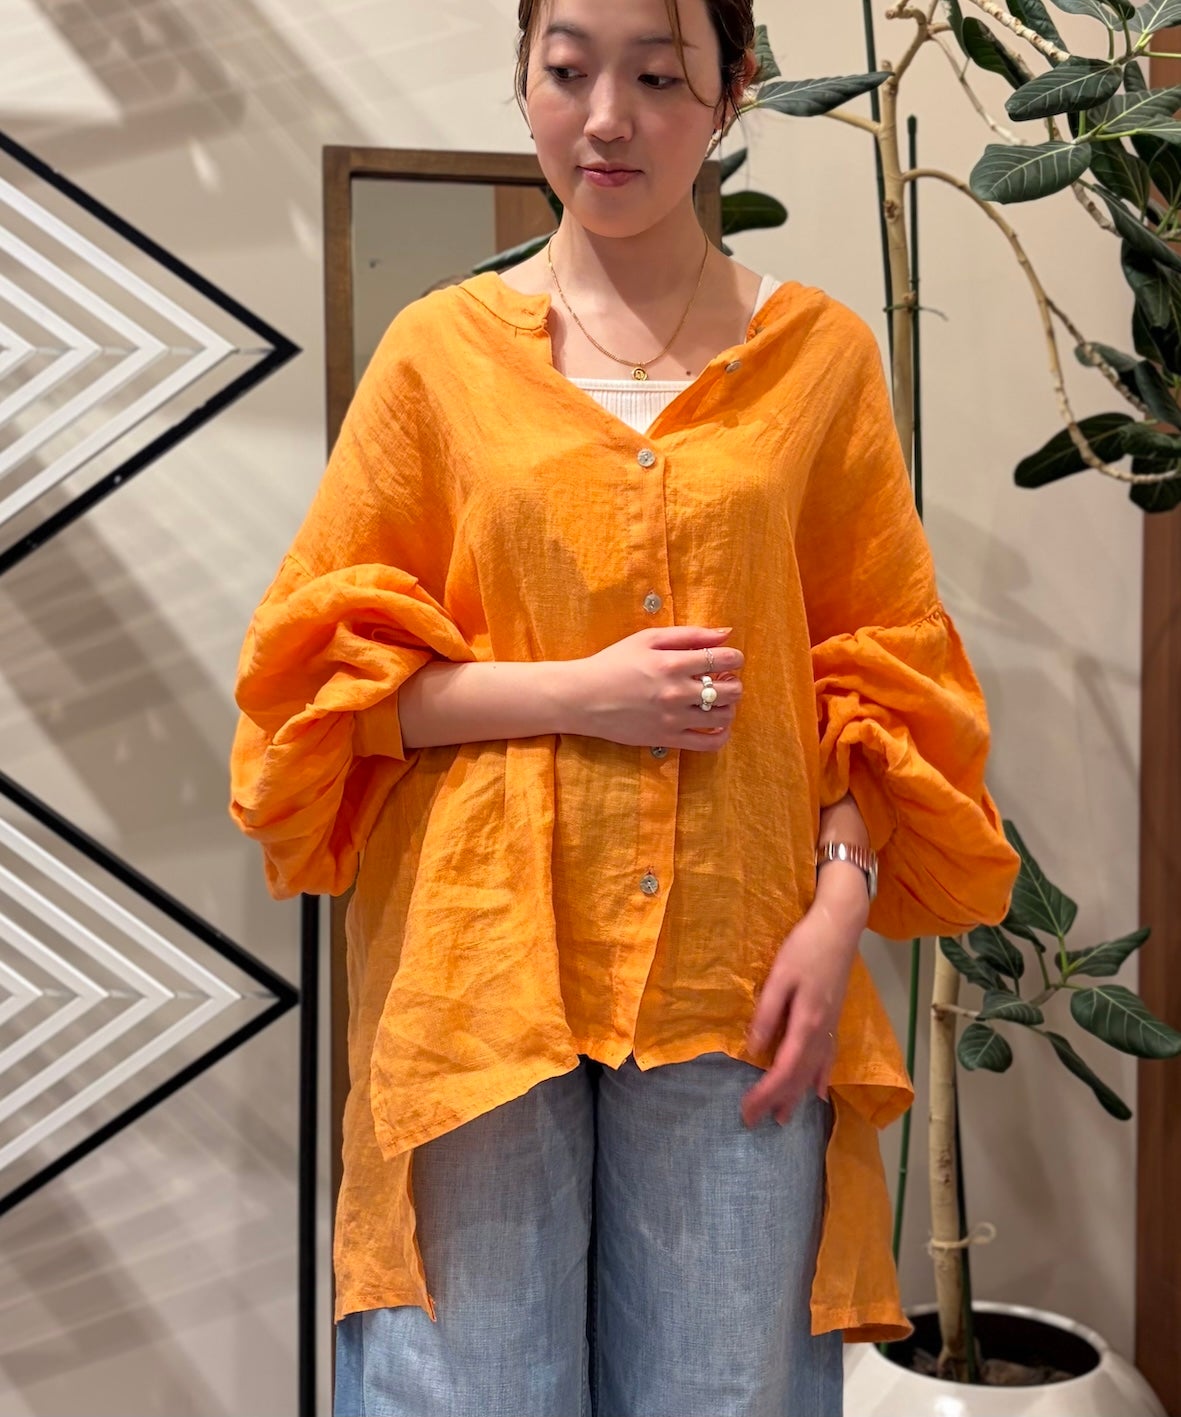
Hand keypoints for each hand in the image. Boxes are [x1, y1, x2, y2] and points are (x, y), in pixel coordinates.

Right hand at [566, 626, 743, 752]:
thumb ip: (689, 634)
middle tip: (721, 679)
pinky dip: (721, 735)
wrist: (583, 698)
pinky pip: (708, 744)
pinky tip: (716, 726)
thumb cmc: (613, 663)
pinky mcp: (667, 739)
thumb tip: (726, 632)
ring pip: (724, 717)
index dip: (734, 657)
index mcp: (672, 664)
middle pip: (731, 690)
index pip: (723, 660)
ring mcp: (673, 719)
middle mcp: (676, 693)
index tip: (728, 658)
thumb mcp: (647, 639)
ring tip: (716, 700)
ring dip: (728, 706)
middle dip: (733, 681)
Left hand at [740, 875, 867, 1127]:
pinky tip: (820, 1091)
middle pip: (798, 1076)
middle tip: (754, 1121)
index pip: (783, 1069)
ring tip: (784, 1117)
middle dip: (776, 1100)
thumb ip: (767, 1013)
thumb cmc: (805, 947)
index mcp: (806, 1023)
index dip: (765, 1092)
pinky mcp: (834, 1018)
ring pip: (814, 1071)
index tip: (747, 1110)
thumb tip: (753, 1050)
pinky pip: (829, 1058)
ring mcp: (831, 1027)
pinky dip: (823, 1077)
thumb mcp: (779, 976)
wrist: (839, 927)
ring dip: (797, 1095)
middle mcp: (822, 1032)